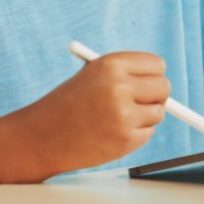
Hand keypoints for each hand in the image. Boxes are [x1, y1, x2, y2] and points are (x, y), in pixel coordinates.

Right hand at [16, 52, 170, 176]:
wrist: (39, 138)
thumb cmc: (67, 104)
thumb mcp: (93, 75)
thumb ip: (127, 74)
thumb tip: (162, 78)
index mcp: (111, 65)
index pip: (157, 65)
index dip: (153, 75)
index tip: (147, 82)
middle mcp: (119, 87)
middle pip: (164, 87)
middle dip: (156, 96)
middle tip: (141, 102)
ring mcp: (123, 114)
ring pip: (158, 112)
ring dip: (145, 117)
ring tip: (117, 119)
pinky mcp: (125, 139)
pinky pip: (148, 132)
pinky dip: (136, 134)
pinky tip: (112, 133)